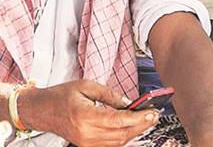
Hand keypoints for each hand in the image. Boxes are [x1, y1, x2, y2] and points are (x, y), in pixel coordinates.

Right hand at [18, 80, 158, 146]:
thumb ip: (111, 95)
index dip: (139, 118)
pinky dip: (125, 136)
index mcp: (85, 116)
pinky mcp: (86, 145)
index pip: (118, 121)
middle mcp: (86, 133)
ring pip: (119, 142)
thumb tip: (131, 103)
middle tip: (155, 114)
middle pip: (122, 134)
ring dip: (136, 131)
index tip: (152, 111)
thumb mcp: (87, 86)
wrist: (42, 110)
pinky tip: (133, 127)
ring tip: (148, 119)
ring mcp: (86, 142)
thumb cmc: (62, 96)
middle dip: (142, 125)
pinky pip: (111, 144)